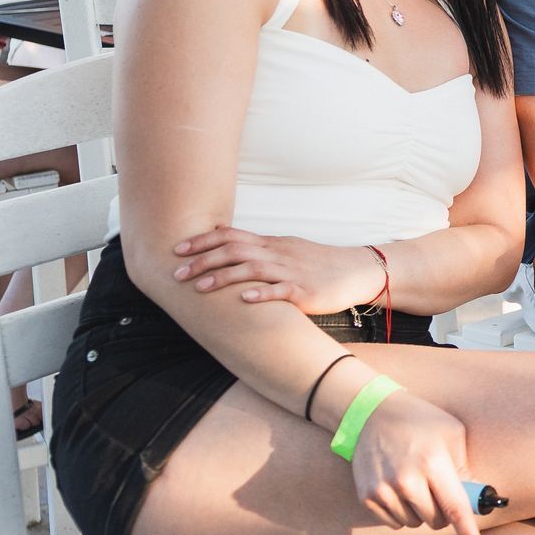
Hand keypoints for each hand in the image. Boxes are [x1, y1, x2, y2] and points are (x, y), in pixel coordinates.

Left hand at [173, 227, 384, 313]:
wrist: (357, 271)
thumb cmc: (319, 265)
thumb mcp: (288, 251)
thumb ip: (261, 252)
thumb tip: (228, 251)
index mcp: (273, 244)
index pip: (232, 235)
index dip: (203, 241)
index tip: (177, 249)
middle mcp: (279, 254)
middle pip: (236, 250)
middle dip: (204, 260)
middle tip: (177, 273)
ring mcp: (292, 271)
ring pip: (253, 268)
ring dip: (224, 276)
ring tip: (200, 287)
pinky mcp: (306, 291)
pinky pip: (281, 290)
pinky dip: (261, 293)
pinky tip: (244, 299)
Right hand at [349, 388, 483, 534]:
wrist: (373, 412)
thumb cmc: (421, 421)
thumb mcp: (452, 434)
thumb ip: (464, 469)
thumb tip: (475, 500)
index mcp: (433, 463)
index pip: (455, 508)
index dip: (467, 533)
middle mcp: (406, 480)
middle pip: (435, 521)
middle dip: (443, 512)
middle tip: (440, 490)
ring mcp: (383, 490)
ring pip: (413, 524)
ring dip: (420, 512)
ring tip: (416, 483)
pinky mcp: (367, 496)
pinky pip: (393, 523)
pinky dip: (401, 513)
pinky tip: (398, 488)